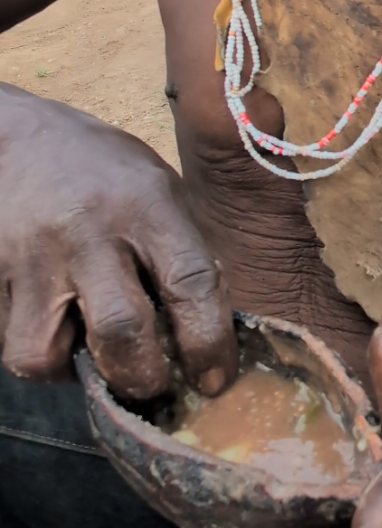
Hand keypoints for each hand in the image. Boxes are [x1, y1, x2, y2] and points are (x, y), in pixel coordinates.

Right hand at [0, 84, 236, 398]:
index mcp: (146, 203)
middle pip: (120, 329)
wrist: (17, 139)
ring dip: (74, 372)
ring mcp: (31, 256)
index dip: (208, 342)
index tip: (215, 380)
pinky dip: (40, 352)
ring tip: (94, 355)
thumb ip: (181, 253)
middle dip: (143, 378)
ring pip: (43, 352)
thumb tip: (209, 335)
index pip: (190, 281)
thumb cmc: (106, 171)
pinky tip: (59, 327)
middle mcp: (88, 230)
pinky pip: (11, 342)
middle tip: (156, 389)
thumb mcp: (160, 190)